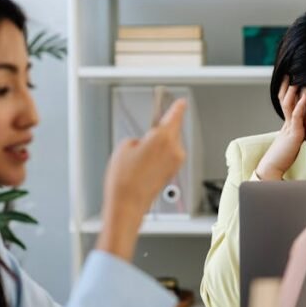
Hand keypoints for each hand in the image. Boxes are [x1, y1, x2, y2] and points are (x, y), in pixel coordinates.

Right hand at [97, 99, 186, 260]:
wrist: (127, 204)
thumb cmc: (124, 179)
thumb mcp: (124, 147)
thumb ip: (139, 138)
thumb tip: (146, 142)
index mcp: (163, 137)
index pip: (174, 115)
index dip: (177, 107)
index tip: (180, 102)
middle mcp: (174, 149)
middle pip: (173, 130)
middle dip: (162, 129)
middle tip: (149, 130)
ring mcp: (175, 162)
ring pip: (170, 145)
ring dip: (159, 145)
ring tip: (140, 155)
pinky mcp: (173, 173)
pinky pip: (168, 157)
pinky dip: (159, 156)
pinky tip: (145, 163)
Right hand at [256, 76, 305, 180]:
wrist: (271, 169)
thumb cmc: (281, 159)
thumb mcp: (291, 143)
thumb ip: (295, 135)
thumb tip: (300, 132)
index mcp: (286, 125)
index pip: (286, 103)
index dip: (287, 91)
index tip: (290, 79)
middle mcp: (286, 124)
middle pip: (285, 99)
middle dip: (287, 86)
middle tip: (290, 71)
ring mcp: (289, 128)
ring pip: (289, 105)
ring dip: (293, 91)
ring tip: (297, 78)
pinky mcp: (293, 134)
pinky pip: (297, 117)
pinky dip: (301, 106)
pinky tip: (305, 97)